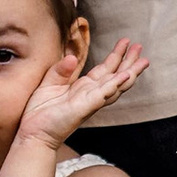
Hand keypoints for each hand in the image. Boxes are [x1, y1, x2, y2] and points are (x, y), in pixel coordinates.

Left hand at [19, 37, 149, 151]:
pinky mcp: (84, 107)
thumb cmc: (40, 112)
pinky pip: (103, 94)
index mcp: (83, 88)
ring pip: (116, 86)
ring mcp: (90, 101)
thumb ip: (61, 70)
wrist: (33, 133)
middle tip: (140, 46)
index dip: (116, 56)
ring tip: (143, 61)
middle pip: (116, 76)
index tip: (126, 42)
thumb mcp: (48, 84)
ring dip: (130, 72)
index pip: (105, 70)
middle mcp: (91, 94)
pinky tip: (126, 75)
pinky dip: (115, 85)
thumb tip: (72, 58)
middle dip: (129, 61)